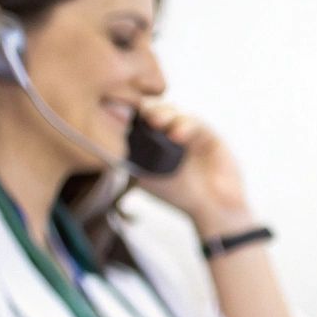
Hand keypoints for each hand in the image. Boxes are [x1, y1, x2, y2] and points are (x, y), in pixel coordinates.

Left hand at [132, 99, 257, 234]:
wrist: (210, 208)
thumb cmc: (178, 193)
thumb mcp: (148, 176)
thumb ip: (131, 159)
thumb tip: (106, 145)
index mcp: (154, 137)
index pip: (140, 117)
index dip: (131, 112)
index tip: (120, 114)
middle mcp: (171, 129)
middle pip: (156, 108)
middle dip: (148, 109)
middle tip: (140, 115)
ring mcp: (190, 130)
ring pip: (175, 111)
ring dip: (164, 114)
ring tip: (156, 122)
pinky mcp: (208, 133)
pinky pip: (196, 123)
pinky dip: (185, 126)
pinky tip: (176, 135)